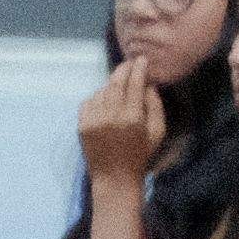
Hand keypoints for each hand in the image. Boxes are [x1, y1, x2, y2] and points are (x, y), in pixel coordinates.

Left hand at [73, 54, 163, 182]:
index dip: (139, 69)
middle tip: (130, 63)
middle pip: (116, 83)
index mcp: (132, 118)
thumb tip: (149, 84)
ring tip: (120, 85)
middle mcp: (111, 116)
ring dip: (111, 84)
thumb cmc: (140, 155)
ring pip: (102, 91)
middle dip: (123, 69)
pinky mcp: (81, 125)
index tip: (142, 59)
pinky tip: (106, 101)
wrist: (114, 178)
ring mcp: (93, 120)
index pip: (135, 84)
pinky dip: (98, 97)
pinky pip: (89, 101)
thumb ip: (155, 106)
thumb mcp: (157, 132)